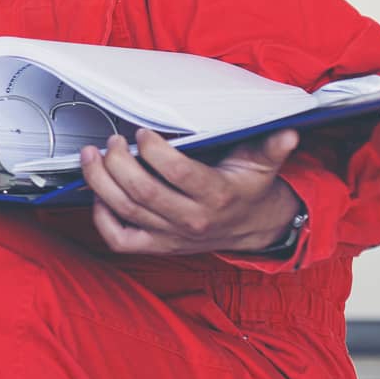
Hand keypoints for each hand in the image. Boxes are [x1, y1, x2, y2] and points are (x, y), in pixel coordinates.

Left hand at [80, 128, 302, 255]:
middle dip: (119, 162)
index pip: (177, 172)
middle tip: (112, 141)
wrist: (253, 228)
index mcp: (216, 195)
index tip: (142, 133)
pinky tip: (97, 194)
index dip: (154, 150)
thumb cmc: (248, 189)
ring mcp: (170, 235)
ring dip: (100, 182)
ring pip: (125, 211)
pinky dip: (101, 218)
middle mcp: (191, 219)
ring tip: (91, 157)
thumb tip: (288, 133)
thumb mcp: (263, 165)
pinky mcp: (157, 245)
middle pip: (143, 192)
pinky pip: (120, 239)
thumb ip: (272, 147)